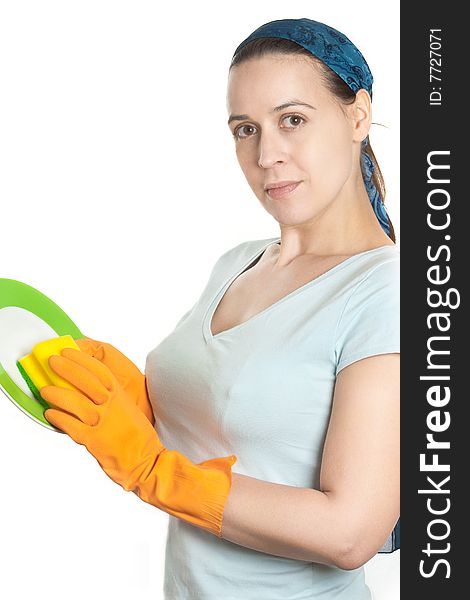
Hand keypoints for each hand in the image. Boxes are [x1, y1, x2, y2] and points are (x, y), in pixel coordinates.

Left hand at [40, 347, 236, 536]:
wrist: (146, 461)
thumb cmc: (137, 435)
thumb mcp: (127, 408)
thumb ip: (111, 397)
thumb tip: (90, 387)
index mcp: (120, 396)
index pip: (99, 370)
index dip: (82, 359)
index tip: (68, 351)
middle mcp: (111, 406)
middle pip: (84, 381)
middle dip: (66, 368)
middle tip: (52, 361)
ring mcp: (102, 422)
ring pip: (74, 402)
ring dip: (57, 394)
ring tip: (45, 389)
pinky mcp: (94, 440)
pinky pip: (70, 426)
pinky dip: (58, 418)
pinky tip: (49, 414)